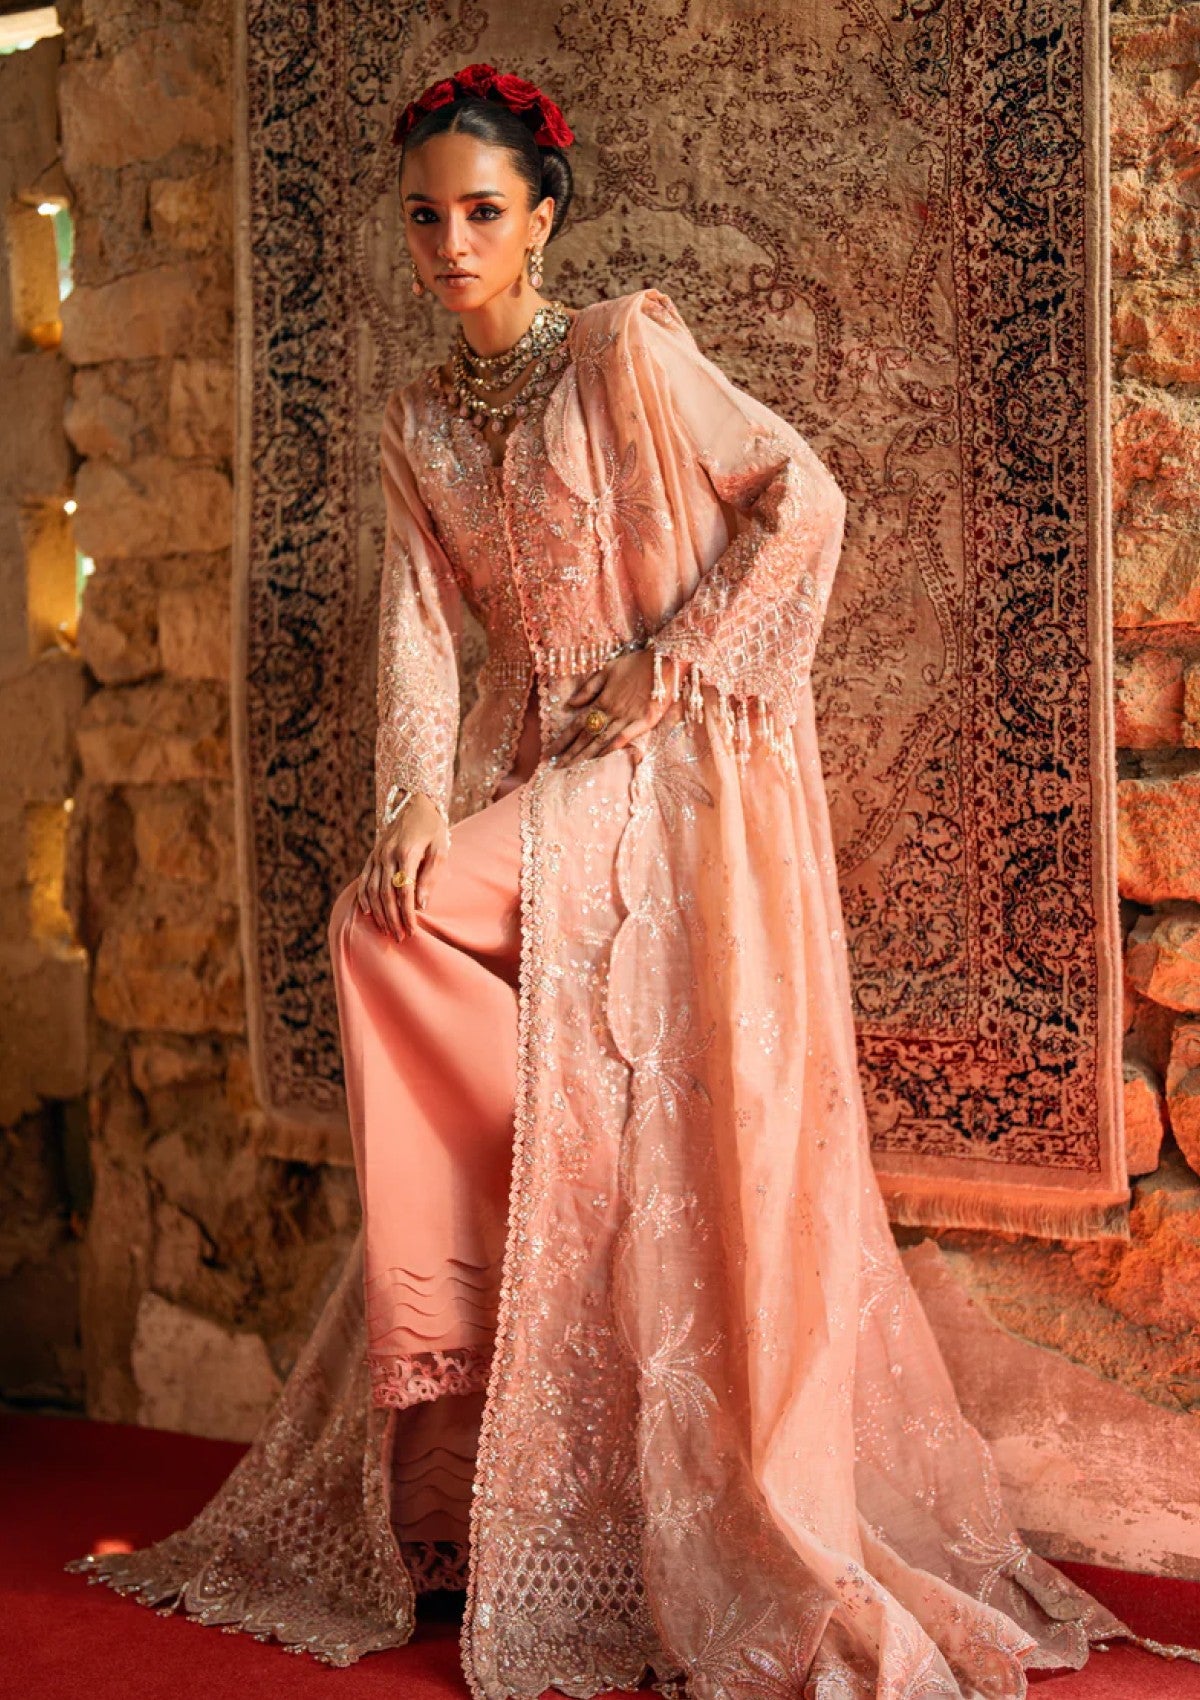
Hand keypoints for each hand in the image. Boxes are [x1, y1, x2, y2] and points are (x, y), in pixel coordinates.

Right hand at [355, 793, 448, 942]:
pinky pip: (364, 879)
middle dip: (392, 919)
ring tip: (386, 931)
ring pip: (372, 890)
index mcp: (406, 853)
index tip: (412, 931)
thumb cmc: (433, 829)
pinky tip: (368, 913)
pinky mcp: (373, 855)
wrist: (416, 803)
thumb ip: (430, 876)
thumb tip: (421, 904)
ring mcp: (377, 855)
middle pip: (386, 894)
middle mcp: (387, 855)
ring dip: (379, 913)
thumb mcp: (440, 849)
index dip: (407, 913)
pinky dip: (364, 897)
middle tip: (399, 937)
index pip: (404, 891)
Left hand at [545, 647, 680, 767]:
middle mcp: (611, 711)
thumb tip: (570, 704)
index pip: (577, 724)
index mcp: (601, 700)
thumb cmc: (636, 664)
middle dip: (569, 752)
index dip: (562, 739)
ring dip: (585, 755)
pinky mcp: (644, 722)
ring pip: (601, 740)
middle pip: (586, 736)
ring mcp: (628, 718)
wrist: (665, 661)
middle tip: (555, 766)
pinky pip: (623, 738)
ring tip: (571, 767)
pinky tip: (598, 758)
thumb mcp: (607, 669)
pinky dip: (610, 749)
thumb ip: (589, 688)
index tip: (549, 752)